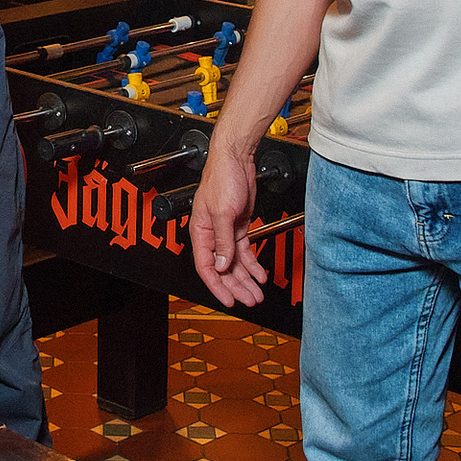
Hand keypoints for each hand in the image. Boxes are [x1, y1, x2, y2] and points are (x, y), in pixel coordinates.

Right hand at [190, 148, 267, 306]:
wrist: (236, 160)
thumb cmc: (222, 178)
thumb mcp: (222, 213)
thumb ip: (222, 241)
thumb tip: (223, 265)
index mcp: (200, 231)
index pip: (206, 267)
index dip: (217, 286)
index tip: (229, 300)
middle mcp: (212, 234)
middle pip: (223, 269)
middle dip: (236, 287)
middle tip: (250, 300)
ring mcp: (226, 231)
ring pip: (235, 263)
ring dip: (246, 279)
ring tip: (257, 293)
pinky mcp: (238, 226)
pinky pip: (244, 252)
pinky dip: (252, 265)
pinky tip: (259, 275)